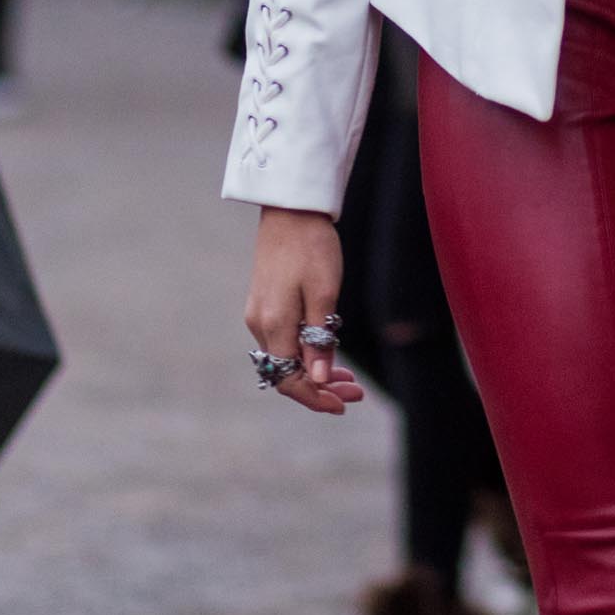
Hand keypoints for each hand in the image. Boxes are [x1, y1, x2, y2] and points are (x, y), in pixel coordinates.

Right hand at [244, 207, 364, 414]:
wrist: (291, 210)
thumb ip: (320, 339)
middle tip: (355, 394)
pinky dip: (305, 353)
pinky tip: (327, 352)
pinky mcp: (264, 304)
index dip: (316, 397)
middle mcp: (260, 325)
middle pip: (287, 373)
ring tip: (347, 378)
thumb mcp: (324, 294)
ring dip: (314, 372)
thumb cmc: (312, 247)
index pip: (290, 379)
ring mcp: (259, 314)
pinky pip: (283, 341)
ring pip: (285, 358)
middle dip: (320, 388)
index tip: (344, 404)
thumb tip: (318, 379)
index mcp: (274, 324)